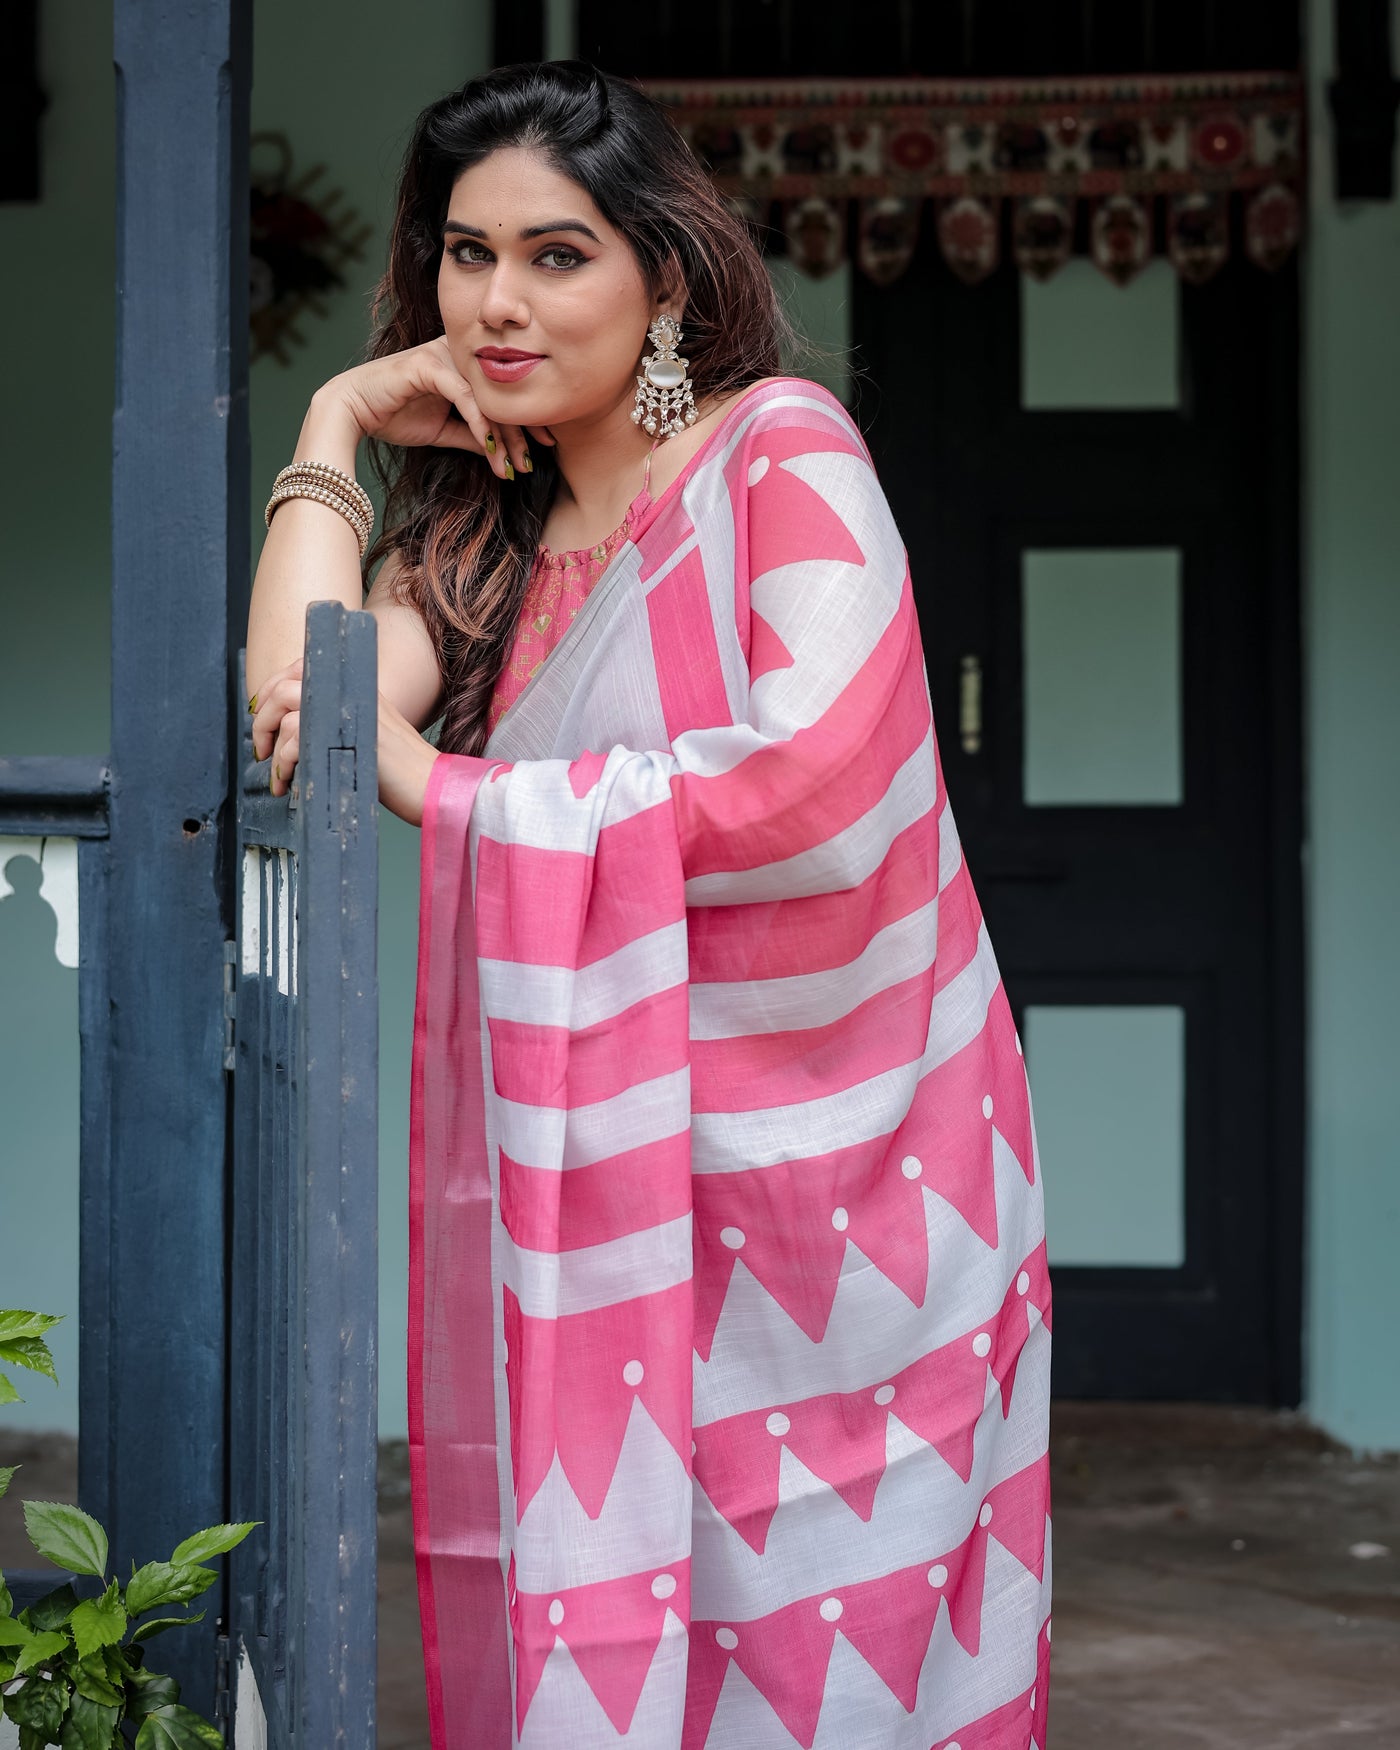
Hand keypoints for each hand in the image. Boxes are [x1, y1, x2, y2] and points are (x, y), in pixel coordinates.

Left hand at [248, 655, 437, 826]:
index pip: (298, 668)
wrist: (427, 784)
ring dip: (273, 748)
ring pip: (285, 711)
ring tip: (279, 776)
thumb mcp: (362, 731)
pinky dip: (285, 763)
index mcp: (353, 683)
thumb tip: (287, 729)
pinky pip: (296, 738)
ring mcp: (347, 707)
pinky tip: (290, 782)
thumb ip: (331, 719)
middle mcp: (349, 688)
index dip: (270, 690)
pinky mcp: (344, 731)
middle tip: (261, 750)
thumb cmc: (396, 768)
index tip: (261, 717)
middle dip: (263, 721)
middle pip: (283, 686)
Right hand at [321, 336, 550, 480]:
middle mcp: (456, 354)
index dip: (526, 419)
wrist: (351, 410)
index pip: (503, 391)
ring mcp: (442, 355)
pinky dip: (480, 424)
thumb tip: (499, 449)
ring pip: (487, 395)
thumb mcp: (443, 431)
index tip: (545, 446)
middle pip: (501, 392)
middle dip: (522, 430)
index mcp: (462, 364)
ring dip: (504, 434)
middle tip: (537, 459)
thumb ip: (471, 435)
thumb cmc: (393, 415)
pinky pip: (465, 396)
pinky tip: (491, 448)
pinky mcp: (428, 365)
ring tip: (515, 464)